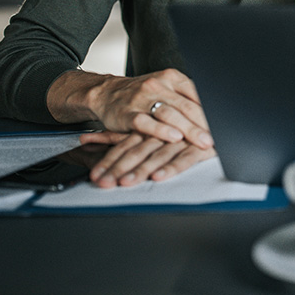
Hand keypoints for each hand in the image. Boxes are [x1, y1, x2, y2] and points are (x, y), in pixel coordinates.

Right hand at [48, 68, 212, 149]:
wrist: (106, 93)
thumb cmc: (142, 95)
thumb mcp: (165, 88)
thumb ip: (186, 98)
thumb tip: (215, 113)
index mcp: (172, 77)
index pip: (197, 94)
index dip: (212, 111)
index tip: (225, 124)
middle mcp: (158, 85)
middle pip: (187, 106)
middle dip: (205, 123)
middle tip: (219, 137)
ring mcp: (142, 98)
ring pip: (170, 114)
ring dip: (189, 129)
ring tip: (203, 141)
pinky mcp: (128, 113)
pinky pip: (147, 123)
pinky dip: (162, 131)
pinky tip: (175, 138)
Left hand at [81, 130, 215, 187]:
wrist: (210, 112)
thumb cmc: (172, 126)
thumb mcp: (141, 127)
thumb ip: (117, 135)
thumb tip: (85, 140)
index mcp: (149, 126)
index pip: (125, 143)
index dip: (109, 159)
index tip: (95, 176)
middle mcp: (164, 131)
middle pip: (139, 149)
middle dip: (120, 167)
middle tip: (105, 182)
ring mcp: (182, 138)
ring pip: (158, 154)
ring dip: (142, 169)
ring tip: (126, 182)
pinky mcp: (199, 145)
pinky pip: (185, 158)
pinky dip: (171, 167)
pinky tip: (158, 176)